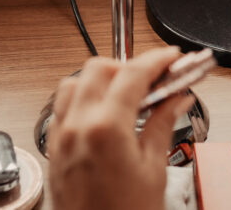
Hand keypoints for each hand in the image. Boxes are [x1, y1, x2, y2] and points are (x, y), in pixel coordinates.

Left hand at [47, 47, 194, 209]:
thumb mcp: (154, 170)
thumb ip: (162, 124)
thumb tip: (176, 99)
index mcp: (105, 128)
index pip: (133, 73)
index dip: (157, 60)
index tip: (172, 58)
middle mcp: (76, 126)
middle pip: (99, 68)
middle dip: (129, 66)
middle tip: (156, 78)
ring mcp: (60, 138)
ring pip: (75, 83)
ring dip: (103, 80)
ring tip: (131, 94)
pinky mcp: (54, 151)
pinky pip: (63, 108)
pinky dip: (85, 99)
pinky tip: (107, 114)